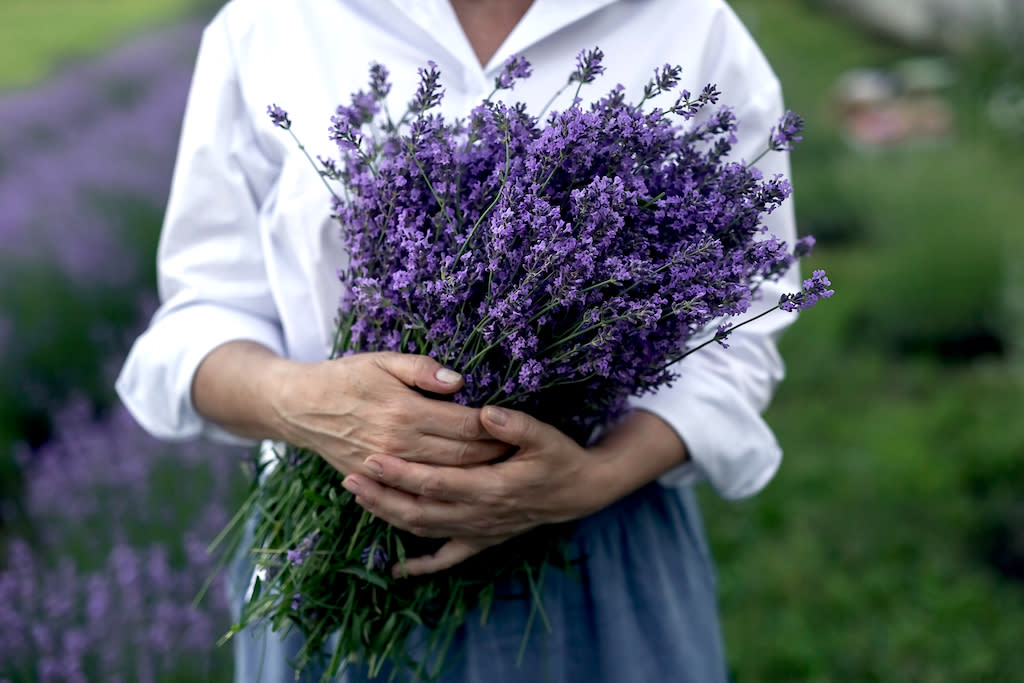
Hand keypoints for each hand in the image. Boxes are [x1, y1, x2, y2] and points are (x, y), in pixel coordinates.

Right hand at [270, 352, 507, 477]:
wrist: (301, 407)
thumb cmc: (347, 377)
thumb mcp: (383, 360)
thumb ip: (422, 369)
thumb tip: (459, 381)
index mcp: (405, 411)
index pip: (465, 425)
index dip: (495, 428)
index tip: (516, 428)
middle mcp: (398, 444)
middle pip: (461, 457)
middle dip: (494, 456)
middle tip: (520, 454)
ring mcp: (387, 468)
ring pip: (444, 480)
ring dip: (475, 478)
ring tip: (502, 472)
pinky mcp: (376, 482)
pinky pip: (417, 495)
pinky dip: (444, 495)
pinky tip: (464, 491)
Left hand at [341, 405, 617, 575]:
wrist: (581, 491)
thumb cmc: (560, 457)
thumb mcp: (545, 436)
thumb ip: (515, 425)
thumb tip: (484, 413)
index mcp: (491, 487)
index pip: (434, 482)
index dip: (401, 473)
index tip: (371, 458)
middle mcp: (480, 515)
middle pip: (419, 510)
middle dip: (382, 495)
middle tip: (349, 477)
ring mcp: (479, 531)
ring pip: (425, 530)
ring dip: (389, 517)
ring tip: (359, 498)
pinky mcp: (483, 540)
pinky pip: (447, 558)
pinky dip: (420, 565)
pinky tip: (395, 569)